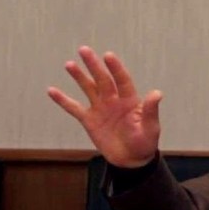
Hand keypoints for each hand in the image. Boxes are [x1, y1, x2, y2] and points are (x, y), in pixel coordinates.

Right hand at [48, 46, 161, 167]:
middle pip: (102, 79)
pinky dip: (63, 100)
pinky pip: (74, 108)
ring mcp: (100, 108)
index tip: (108, 55)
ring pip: (88, 88)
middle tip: (84, 50)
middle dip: (93, 65)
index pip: (122, 80)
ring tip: (70, 64)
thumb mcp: (151, 127)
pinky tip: (52, 90)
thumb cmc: (145, 143)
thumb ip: (151, 110)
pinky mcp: (89, 120)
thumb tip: (157, 93)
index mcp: (130, 100)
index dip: (115, 68)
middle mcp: (114, 100)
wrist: (131, 159)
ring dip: (79, 77)